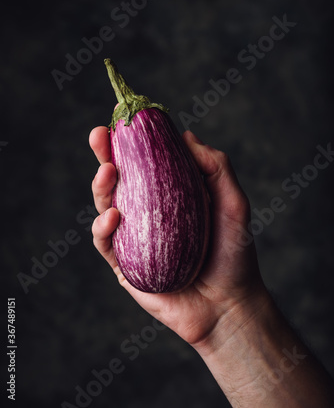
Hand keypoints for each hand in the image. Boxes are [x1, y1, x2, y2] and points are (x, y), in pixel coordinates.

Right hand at [89, 126, 266, 347]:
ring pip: (104, 206)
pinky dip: (103, 227)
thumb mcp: (233, 203)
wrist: (229, 304)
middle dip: (104, 155)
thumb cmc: (234, 253)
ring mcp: (132, 239)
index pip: (144, 163)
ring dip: (100, 186)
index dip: (131, 141)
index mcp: (168, 196)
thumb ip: (215, 166)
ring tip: (107, 172)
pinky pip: (105, 242)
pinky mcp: (123, 265)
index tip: (122, 119)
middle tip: (98, 136)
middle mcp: (146, 214)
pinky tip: (113, 216)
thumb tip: (186, 135)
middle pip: (118, 180)